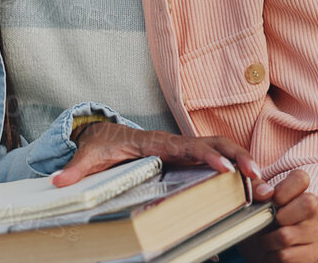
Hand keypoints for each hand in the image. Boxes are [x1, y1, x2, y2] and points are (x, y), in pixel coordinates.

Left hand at [53, 122, 263, 188]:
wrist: (102, 134)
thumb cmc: (100, 144)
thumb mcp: (87, 156)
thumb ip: (76, 170)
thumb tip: (59, 182)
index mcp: (155, 142)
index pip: (186, 147)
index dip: (206, 156)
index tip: (224, 169)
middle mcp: (173, 142)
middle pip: (211, 143)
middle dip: (235, 155)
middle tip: (255, 172)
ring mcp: (181, 147)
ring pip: (217, 147)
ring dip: (238, 158)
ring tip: (258, 176)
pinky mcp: (184, 156)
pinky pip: (212, 156)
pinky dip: (231, 162)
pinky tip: (246, 178)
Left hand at [240, 170, 317, 262]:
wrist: (259, 254)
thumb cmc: (258, 224)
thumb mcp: (253, 204)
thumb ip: (256, 189)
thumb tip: (266, 192)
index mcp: (298, 192)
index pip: (301, 178)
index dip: (284, 189)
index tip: (272, 200)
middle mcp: (313, 210)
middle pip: (308, 204)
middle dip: (279, 216)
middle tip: (268, 223)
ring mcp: (315, 232)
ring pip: (288, 235)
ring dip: (268, 241)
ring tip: (266, 241)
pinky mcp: (314, 254)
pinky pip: (286, 255)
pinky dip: (272, 256)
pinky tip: (273, 254)